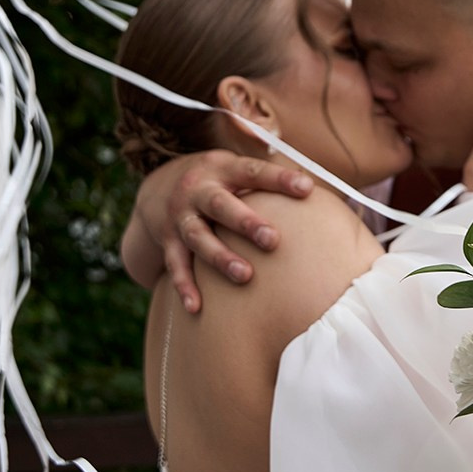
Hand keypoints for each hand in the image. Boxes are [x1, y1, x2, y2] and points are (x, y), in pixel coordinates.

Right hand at [128, 151, 312, 311]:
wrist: (161, 185)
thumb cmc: (219, 181)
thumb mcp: (237, 165)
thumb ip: (269, 174)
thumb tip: (311, 184)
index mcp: (222, 168)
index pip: (253, 172)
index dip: (280, 179)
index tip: (306, 189)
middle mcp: (198, 191)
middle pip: (221, 205)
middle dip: (246, 223)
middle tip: (272, 239)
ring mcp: (180, 216)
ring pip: (198, 237)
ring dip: (220, 257)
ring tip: (245, 275)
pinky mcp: (168, 240)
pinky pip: (175, 264)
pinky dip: (184, 285)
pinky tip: (197, 307)